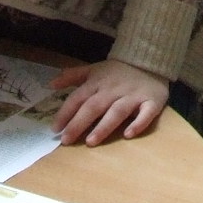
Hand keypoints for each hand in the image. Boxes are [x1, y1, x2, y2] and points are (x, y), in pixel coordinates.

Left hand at [47, 60, 167, 145]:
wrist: (150, 60)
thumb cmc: (118, 71)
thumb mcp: (94, 70)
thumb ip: (72, 76)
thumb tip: (50, 84)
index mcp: (98, 82)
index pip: (78, 97)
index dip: (66, 112)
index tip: (55, 129)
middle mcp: (113, 89)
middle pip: (94, 107)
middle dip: (79, 123)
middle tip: (67, 140)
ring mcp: (133, 96)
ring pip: (117, 111)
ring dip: (104, 126)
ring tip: (91, 142)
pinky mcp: (152, 102)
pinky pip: (146, 114)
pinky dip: (138, 124)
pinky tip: (128, 135)